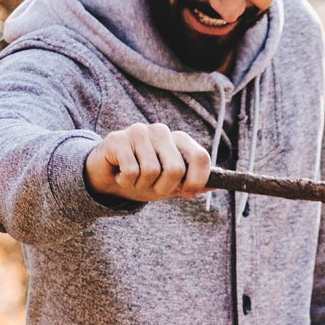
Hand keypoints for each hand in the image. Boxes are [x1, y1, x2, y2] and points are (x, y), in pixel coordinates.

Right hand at [85, 122, 210, 203]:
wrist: (106, 177)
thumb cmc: (143, 179)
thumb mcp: (172, 185)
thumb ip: (194, 182)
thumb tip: (217, 183)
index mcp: (179, 139)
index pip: (201, 158)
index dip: (196, 181)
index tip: (186, 193)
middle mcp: (161, 131)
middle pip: (176, 169)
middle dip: (163, 188)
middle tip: (151, 186)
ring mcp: (139, 131)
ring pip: (152, 172)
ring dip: (141, 185)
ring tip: (134, 179)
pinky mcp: (118, 138)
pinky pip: (132, 171)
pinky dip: (126, 181)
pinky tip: (120, 175)